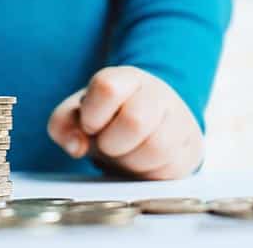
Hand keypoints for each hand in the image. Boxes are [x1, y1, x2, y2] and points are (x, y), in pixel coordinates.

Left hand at [48, 66, 203, 179]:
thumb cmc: (109, 120)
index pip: (107, 87)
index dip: (92, 114)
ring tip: (126, 153)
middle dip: (112, 143)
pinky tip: (142, 163)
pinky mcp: (190, 147)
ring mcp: (178, 119)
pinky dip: (147, 173)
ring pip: (156, 147)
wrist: (149, 128)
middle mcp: (157, 93)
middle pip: (135, 120)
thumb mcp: (79, 115)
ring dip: (131, 161)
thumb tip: (77, 145)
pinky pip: (169, 168)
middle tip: (109, 144)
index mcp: (126, 78)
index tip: (90, 125)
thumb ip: (63, 124)